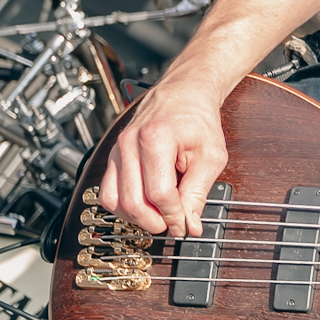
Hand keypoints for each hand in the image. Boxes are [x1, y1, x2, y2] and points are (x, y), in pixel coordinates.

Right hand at [97, 75, 227, 235]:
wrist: (184, 94)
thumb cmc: (198, 120)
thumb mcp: (211, 157)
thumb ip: (199, 193)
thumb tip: (189, 225)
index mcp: (155, 138)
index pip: (159, 194)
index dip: (174, 216)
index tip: (186, 225)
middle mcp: (129, 143)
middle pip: (132, 201)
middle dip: (155, 221)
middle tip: (173, 224)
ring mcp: (117, 150)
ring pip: (113, 201)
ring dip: (137, 217)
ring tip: (160, 214)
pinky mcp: (112, 157)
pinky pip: (108, 192)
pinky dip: (124, 206)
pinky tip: (145, 205)